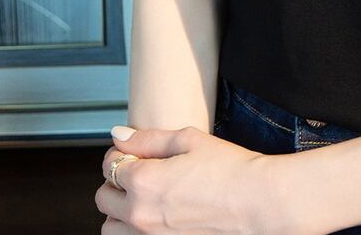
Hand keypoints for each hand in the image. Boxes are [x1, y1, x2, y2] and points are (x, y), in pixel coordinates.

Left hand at [96, 125, 298, 234]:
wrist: (256, 202)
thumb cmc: (230, 170)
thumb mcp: (190, 140)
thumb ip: (149, 138)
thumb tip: (118, 135)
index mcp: (144, 181)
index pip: (110, 165)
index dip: (121, 153)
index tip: (134, 151)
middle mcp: (140, 214)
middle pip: (103, 197)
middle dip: (115, 181)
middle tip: (139, 171)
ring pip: (110, 227)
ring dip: (119, 210)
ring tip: (144, 197)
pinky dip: (132, 229)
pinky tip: (155, 215)